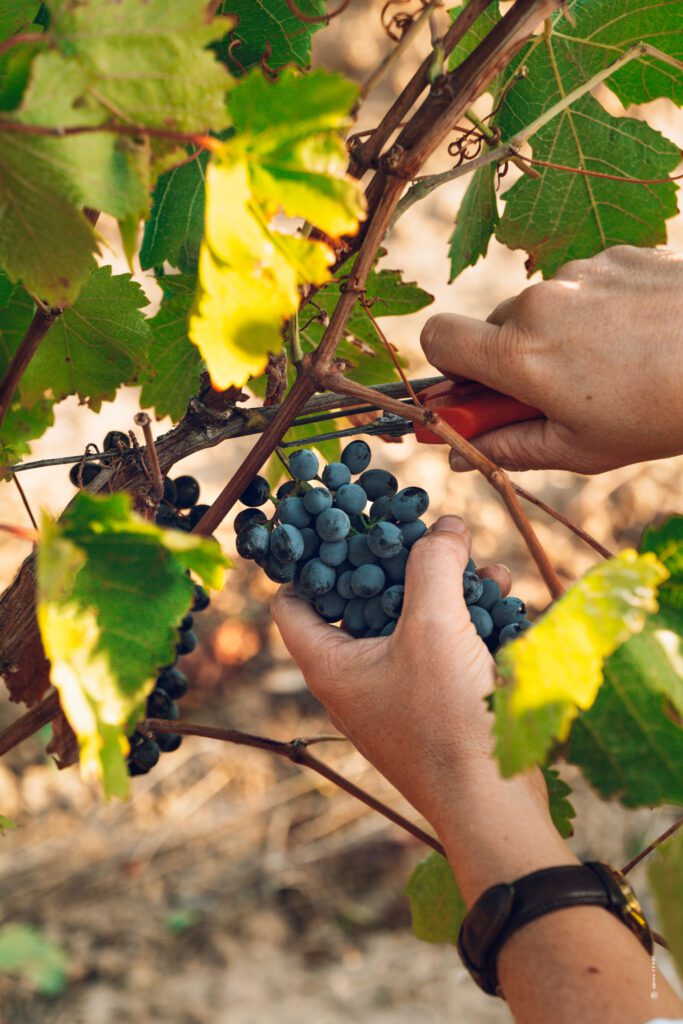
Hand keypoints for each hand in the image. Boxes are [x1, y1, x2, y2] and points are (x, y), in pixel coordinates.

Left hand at [272, 517, 549, 850]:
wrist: (495, 806)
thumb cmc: (447, 720)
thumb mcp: (435, 627)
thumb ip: (434, 566)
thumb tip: (447, 527)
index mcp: (329, 664)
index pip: (290, 602)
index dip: (308, 560)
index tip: (341, 526)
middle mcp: (354, 679)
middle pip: (360, 602)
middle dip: (398, 565)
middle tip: (425, 534)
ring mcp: (394, 695)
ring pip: (410, 623)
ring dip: (445, 590)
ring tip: (483, 567)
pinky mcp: (434, 706)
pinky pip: (442, 649)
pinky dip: (466, 621)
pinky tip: (502, 599)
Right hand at [421, 245, 682, 473]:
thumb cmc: (662, 413)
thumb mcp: (580, 449)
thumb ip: (507, 447)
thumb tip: (458, 454)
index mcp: (520, 353)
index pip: (437, 339)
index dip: (447, 368)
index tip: (475, 392)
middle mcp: (539, 301)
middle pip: (492, 328)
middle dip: (512, 360)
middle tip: (561, 394)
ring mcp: (579, 271)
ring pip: (541, 307)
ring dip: (558, 336)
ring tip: (616, 367)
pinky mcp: (616, 253)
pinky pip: (582, 283)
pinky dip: (597, 310)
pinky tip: (639, 336)